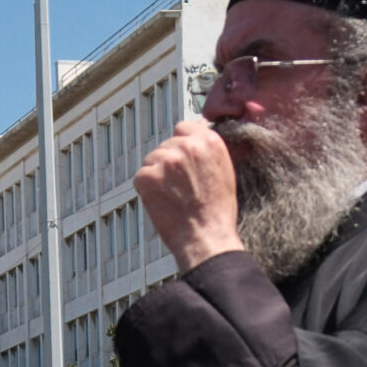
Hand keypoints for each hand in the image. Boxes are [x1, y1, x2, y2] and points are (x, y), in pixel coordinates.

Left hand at [135, 117, 241, 272]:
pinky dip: (147, 189)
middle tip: (180, 187)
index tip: (183, 161)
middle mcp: (186, 145)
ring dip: (157, 175)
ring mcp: (165, 160)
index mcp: (209, 141)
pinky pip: (141, 176)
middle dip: (169, 163)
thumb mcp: (224, 171)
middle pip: (166, 145)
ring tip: (173, 197)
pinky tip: (163, 203)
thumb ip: (207, 151)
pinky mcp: (147, 176)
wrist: (206, 238)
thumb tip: (192, 136)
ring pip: (152, 159)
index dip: (182, 144)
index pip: (183, 128)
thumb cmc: (217, 211)